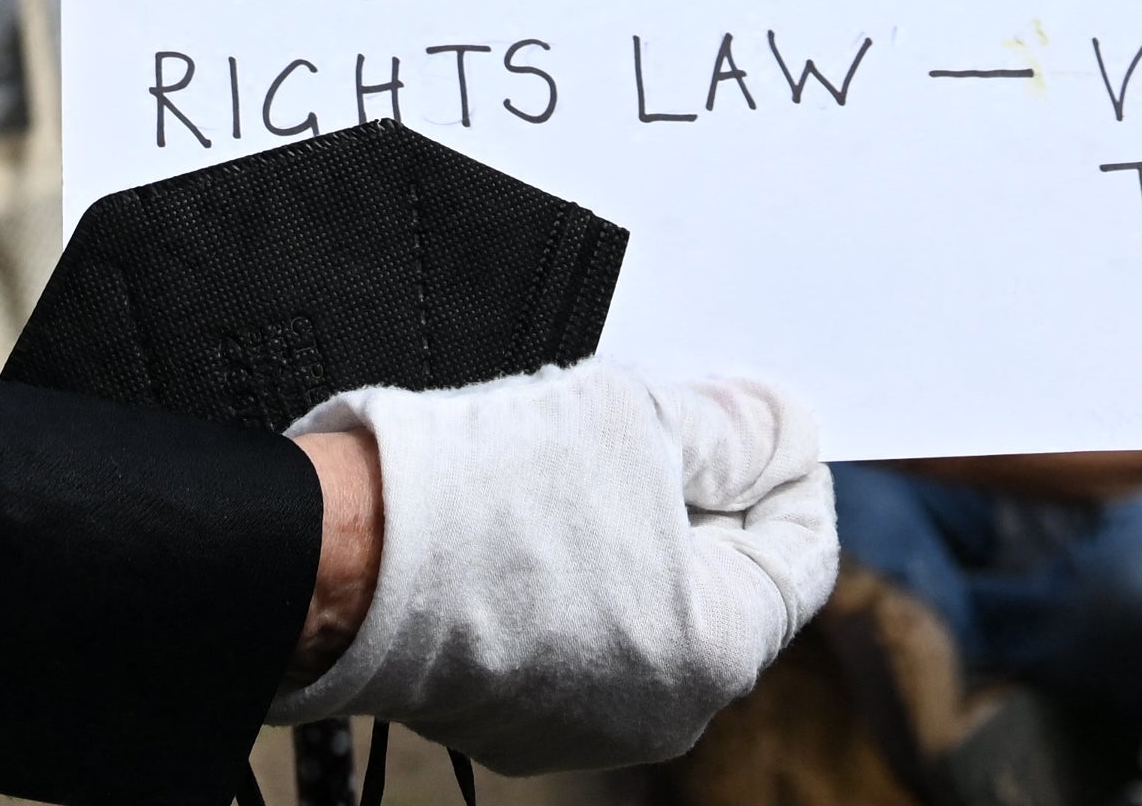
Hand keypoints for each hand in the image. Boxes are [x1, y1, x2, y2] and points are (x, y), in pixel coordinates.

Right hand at [274, 363, 834, 770]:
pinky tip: (528, 524)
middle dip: (698, 497)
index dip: (781, 466)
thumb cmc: (485, 493)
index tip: (748, 419)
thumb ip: (735, 427)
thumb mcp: (638, 414)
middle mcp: (665, 713)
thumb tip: (779, 433)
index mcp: (717, 650)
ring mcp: (586, 728)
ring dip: (633, 535)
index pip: (801, 549)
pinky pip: (579, 639)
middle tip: (648, 426)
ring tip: (575, 468)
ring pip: (648, 607)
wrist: (340, 559)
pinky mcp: (517, 721)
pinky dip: (572, 580)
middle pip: (723, 580)